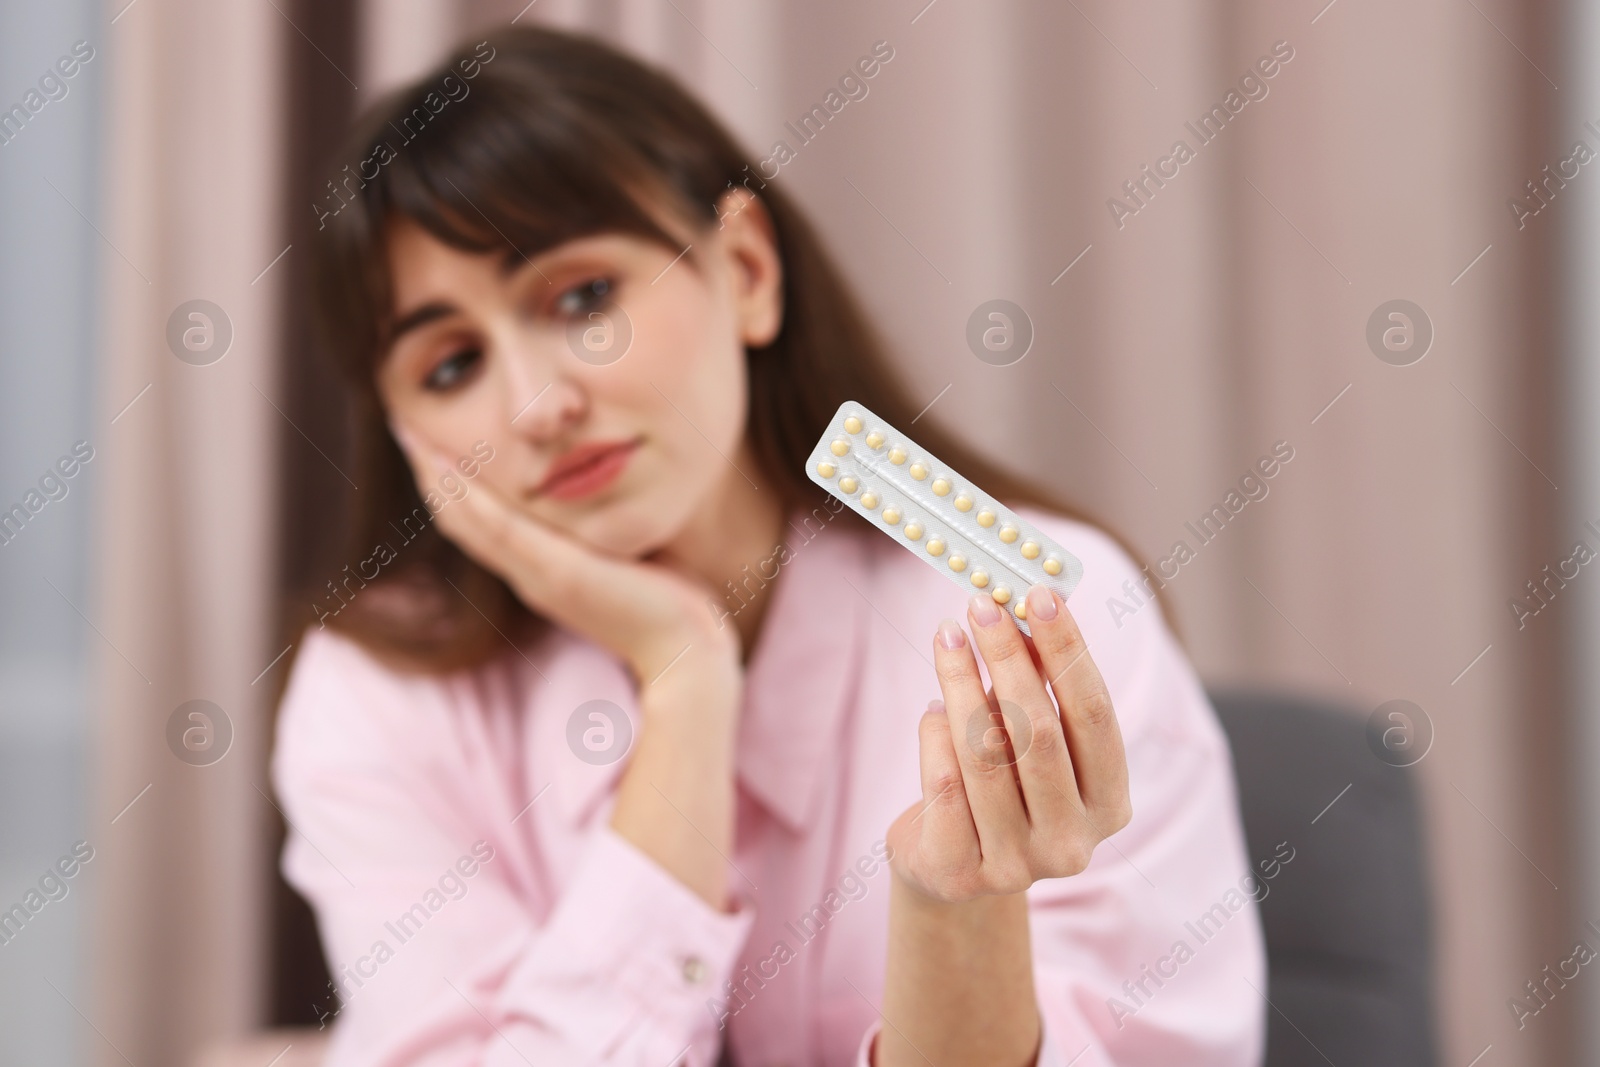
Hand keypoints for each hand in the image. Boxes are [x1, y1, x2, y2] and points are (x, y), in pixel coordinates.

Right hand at [388, 421, 741, 685]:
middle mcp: (528, 574)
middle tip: (403, 425)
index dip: (451, 484)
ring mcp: (537, 575)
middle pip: (459, 518)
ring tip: (409, 432)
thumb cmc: (670, 604)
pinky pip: (499, 529)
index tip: (432, 442)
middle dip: (429, 471)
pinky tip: (445, 465)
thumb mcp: (628, 556)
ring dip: (434, 476)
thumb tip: (617, 492)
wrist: (686, 653)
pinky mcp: (558, 573)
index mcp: (540, 570)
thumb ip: (609, 530)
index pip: (480, 523)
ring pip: (467, 520)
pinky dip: (468, 496)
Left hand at [886, 583, 1131, 901]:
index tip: (1040, 594)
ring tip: (947, 635)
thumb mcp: (1031, 739)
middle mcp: (1072, 843)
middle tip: (981, 603)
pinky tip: (932, 708)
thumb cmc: (1002, 783)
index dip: (1067, 650)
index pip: (1094, 714)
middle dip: (1008, 656)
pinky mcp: (958, 872)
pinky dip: (934, 733)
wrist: (951, 866)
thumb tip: (1023, 605)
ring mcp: (1016, 865)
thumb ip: (1037, 687)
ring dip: (961, 680)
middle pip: (1040, 730)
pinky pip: (943, 782)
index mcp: (1110, 805)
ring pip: (984, 752)